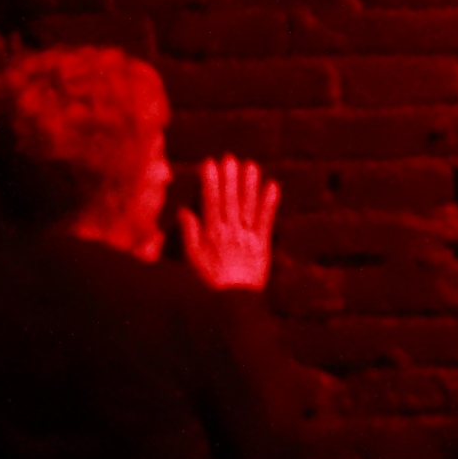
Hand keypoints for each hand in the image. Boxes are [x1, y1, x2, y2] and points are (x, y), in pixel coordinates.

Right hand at [178, 156, 278, 290]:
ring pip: (249, 206)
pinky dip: (270, 203)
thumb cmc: (209, 280)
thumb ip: (189, 233)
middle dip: (230, 178)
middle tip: (230, 157)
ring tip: (251, 165)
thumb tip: (184, 210)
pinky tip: (273, 186)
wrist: (235, 301)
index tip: (209, 163)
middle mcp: (230, 231)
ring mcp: (248, 236)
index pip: (210, 201)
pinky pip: (267, 220)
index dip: (210, 181)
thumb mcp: (192, 258)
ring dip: (250, 185)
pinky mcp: (263, 244)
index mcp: (211, 233)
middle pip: (230, 200)